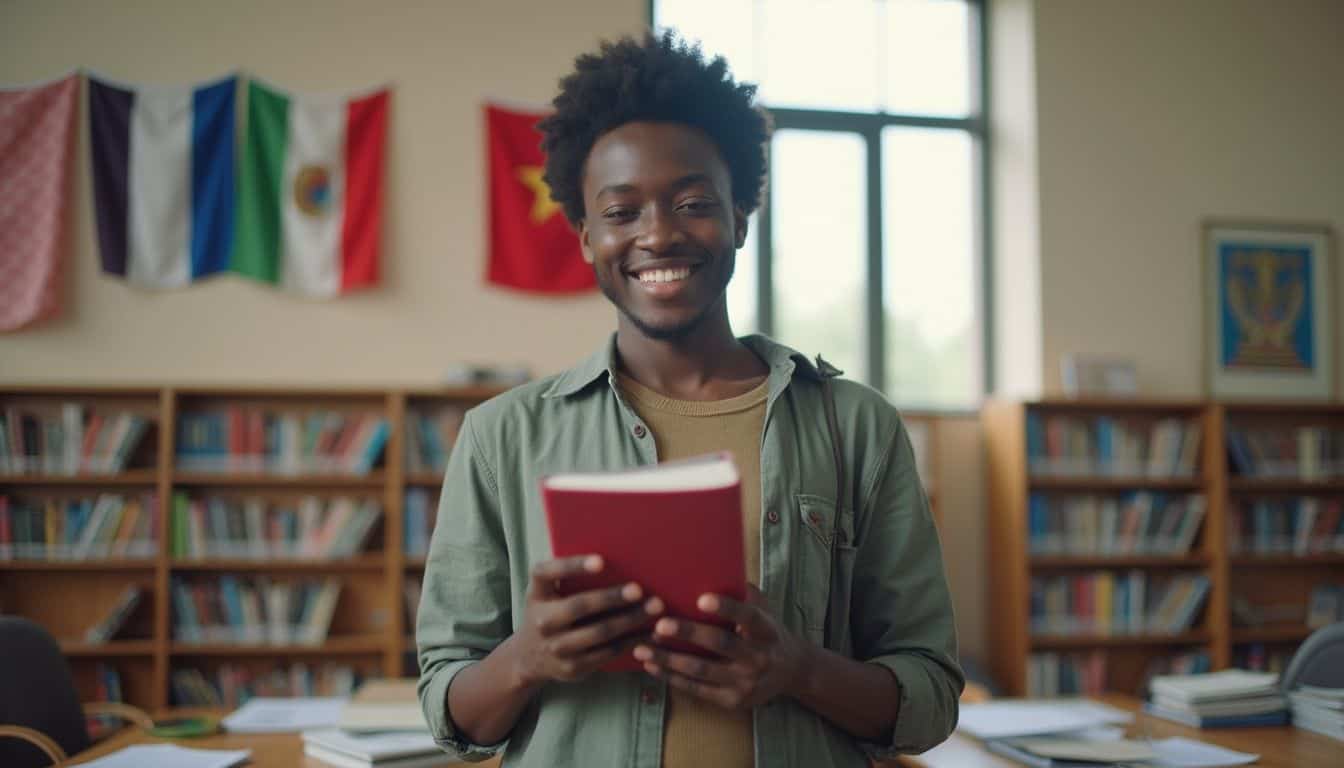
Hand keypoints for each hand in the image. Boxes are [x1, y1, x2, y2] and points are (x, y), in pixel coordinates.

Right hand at [508, 555, 663, 688]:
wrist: (528, 657)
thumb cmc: (548, 612)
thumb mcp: (545, 593)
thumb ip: (566, 578)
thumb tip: (616, 557)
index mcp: (537, 594)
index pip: (548, 573)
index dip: (574, 566)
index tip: (601, 561)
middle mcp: (542, 620)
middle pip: (580, 606)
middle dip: (612, 597)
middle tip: (639, 589)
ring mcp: (557, 647)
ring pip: (600, 632)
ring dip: (631, 619)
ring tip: (655, 607)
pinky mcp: (574, 667)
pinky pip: (608, 652)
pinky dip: (632, 641)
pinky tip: (650, 631)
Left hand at [633, 585, 807, 709]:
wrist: (791, 672)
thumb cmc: (766, 631)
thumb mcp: (764, 608)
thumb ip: (741, 591)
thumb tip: (708, 563)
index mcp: (767, 630)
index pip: (748, 617)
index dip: (727, 607)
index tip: (701, 599)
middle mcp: (759, 657)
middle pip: (720, 644)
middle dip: (688, 634)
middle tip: (659, 624)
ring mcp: (746, 682)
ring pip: (702, 670)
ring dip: (669, 660)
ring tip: (642, 649)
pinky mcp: (732, 700)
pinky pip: (697, 689)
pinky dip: (672, 678)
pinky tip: (652, 667)